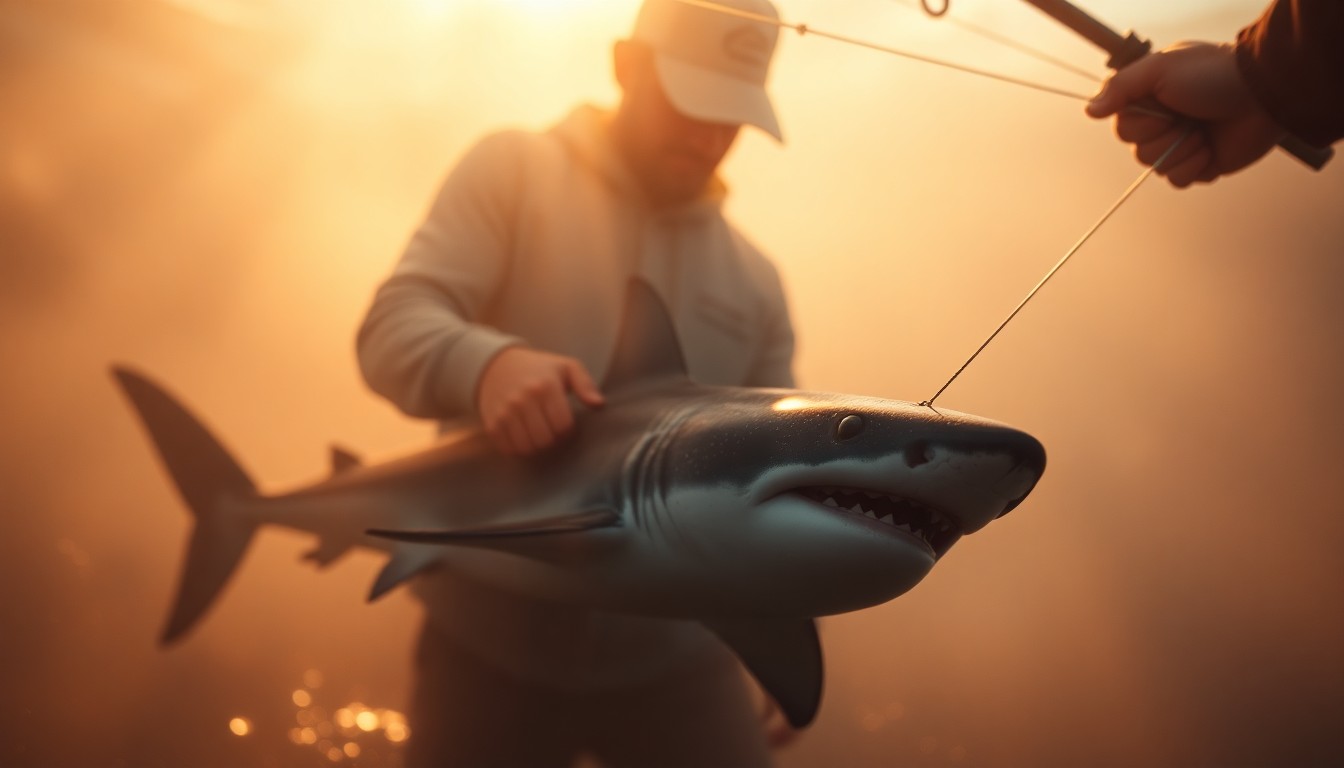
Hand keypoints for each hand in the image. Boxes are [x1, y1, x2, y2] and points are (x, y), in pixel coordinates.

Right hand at [475, 347, 605, 455]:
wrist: (497, 366)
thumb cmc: (539, 369)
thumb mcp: (566, 367)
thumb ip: (585, 384)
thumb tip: (598, 405)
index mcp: (545, 386)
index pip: (563, 425)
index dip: (569, 431)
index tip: (567, 425)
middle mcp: (522, 400)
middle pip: (546, 440)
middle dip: (554, 441)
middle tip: (553, 431)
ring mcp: (505, 413)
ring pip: (528, 448)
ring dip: (538, 447)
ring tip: (540, 435)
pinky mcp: (492, 424)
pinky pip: (510, 450)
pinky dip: (520, 449)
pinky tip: (525, 437)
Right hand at [1086, 42, 1285, 186]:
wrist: (1264, 95)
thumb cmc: (1214, 75)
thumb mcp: (1161, 69)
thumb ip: (1121, 86)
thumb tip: (1089, 110)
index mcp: (1150, 100)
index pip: (1123, 129)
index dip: (1143, 125)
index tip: (1165, 106)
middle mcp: (1163, 124)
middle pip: (1138, 152)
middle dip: (1166, 138)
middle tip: (1190, 117)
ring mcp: (1182, 145)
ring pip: (1158, 168)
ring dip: (1184, 151)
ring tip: (1205, 131)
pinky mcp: (1201, 164)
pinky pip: (1179, 181)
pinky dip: (1195, 168)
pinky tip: (1211, 150)